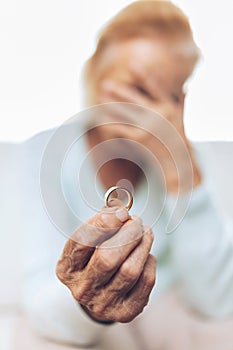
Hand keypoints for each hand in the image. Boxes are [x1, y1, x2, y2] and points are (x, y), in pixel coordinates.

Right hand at [56, 204, 155, 322]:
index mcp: (66, 268)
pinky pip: (145, 281)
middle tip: (137, 221)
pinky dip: (149, 262)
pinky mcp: (125, 313)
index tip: (122, 212)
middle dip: (128, 234)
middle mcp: (81, 289)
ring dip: (143, 244)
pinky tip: (145, 254)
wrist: (98, 293)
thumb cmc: (94, 257)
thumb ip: (103, 221)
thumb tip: (122, 212)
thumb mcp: (90, 238)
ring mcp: (103, 304)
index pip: (82, 241)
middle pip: (108, 258)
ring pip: (130, 270)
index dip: (105, 223)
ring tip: (146, 232)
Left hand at [97, 63, 201, 191]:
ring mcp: (147, 127)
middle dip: (119, 91)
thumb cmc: (178, 137)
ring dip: (111, 105)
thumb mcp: (181, 117)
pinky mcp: (139, 138)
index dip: (143, 75)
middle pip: (134, 99)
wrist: (177, 160)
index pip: (154, 87)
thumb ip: (181, 101)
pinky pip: (121, 128)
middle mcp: (158, 115)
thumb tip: (186, 87)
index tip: (132, 64)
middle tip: (106, 83)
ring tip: (100, 99)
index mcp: (168, 106)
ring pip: (124, 113)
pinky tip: (101, 118)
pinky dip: (110, 123)